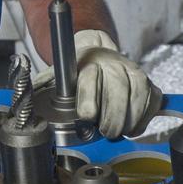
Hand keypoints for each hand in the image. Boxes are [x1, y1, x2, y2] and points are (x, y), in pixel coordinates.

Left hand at [34, 29, 161, 137]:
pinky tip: (133, 126)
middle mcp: (113, 63)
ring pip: (138, 96)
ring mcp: (133, 71)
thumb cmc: (77, 70)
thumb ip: (45, 87)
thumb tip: (30, 100)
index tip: (86, 116)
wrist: (97, 52)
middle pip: (118, 91)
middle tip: (105, 131)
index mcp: (87, 62)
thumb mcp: (57, 75)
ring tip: (118, 131)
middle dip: (111, 118)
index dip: (88, 101)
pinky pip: (152, 101)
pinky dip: (144, 118)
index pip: (89, 80)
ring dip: (128, 120)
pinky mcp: (148, 81)